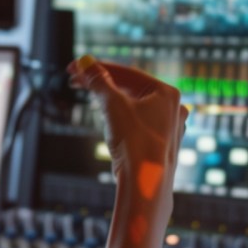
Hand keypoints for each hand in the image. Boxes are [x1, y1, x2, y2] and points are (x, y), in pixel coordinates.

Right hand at [67, 55, 186, 213]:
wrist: (144, 185)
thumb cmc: (134, 143)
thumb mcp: (112, 106)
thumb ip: (98, 81)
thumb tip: (84, 62)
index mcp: (168, 93)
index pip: (127, 72)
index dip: (97, 68)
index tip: (74, 67)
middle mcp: (173, 108)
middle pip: (130, 88)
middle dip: (101, 83)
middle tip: (74, 81)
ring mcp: (169, 127)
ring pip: (133, 105)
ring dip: (108, 98)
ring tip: (88, 96)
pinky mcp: (160, 144)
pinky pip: (138, 122)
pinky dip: (120, 116)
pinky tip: (107, 118)